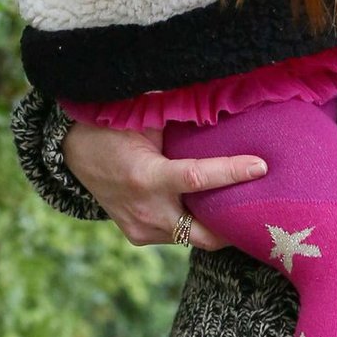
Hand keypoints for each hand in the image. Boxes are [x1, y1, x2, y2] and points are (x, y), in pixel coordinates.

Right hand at [63, 120, 266, 249]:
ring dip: (216, 223)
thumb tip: (219, 100)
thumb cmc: (112, 128)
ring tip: (242, 205)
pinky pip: (178, 234)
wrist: (73, 155)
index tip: (261, 166)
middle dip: (235, 227)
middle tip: (263, 211)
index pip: (197, 179)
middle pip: (204, 233)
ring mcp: (141, 229)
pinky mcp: (140, 236)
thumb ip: (178, 116)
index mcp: (145, 177)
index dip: (232, 173)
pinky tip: (211, 207)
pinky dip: (195, 222)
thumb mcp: (141, 117)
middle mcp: (146, 211)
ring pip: (192, 236)